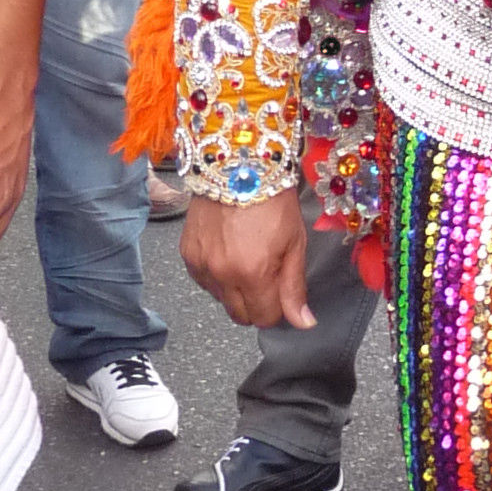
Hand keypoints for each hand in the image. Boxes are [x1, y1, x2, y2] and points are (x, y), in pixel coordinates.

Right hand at [182, 188, 314, 330]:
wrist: (239, 167)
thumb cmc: (272, 201)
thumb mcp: (294, 243)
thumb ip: (294, 288)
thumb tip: (304, 323)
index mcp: (254, 274)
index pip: (265, 319)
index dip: (277, 310)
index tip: (281, 293)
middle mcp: (223, 274)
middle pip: (240, 316)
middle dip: (256, 305)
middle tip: (266, 279)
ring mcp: (201, 265)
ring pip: (221, 301)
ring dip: (235, 291)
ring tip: (247, 259)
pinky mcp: (187, 254)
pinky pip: (204, 282)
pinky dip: (217, 277)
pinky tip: (229, 254)